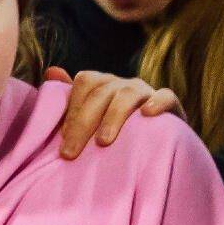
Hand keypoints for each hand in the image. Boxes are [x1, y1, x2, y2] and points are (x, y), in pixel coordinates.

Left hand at [46, 68, 182, 159]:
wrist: (158, 149)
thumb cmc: (118, 137)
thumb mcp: (93, 120)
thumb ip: (72, 99)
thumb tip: (51, 71)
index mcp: (105, 85)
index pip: (85, 83)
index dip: (71, 109)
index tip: (61, 140)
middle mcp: (125, 84)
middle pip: (102, 92)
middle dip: (83, 122)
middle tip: (70, 153)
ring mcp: (148, 93)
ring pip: (129, 93)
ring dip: (114, 116)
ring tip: (103, 142)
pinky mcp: (171, 107)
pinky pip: (166, 97)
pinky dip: (158, 102)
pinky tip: (148, 115)